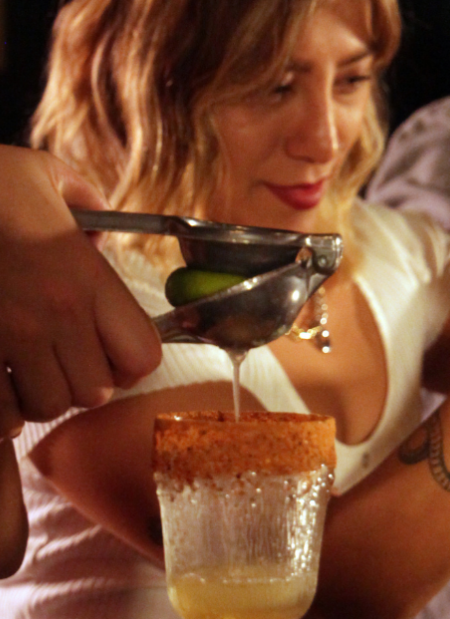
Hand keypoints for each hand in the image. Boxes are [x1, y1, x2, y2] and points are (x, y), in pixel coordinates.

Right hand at [0, 145, 160, 432]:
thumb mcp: (42, 173)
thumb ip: (84, 202)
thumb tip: (97, 233)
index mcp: (84, 276)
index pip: (142, 355)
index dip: (128, 359)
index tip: (107, 346)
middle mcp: (53, 313)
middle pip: (95, 390)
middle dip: (79, 380)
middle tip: (57, 357)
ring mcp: (7, 336)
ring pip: (46, 405)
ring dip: (36, 395)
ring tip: (20, 368)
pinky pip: (0, 413)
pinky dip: (0, 407)